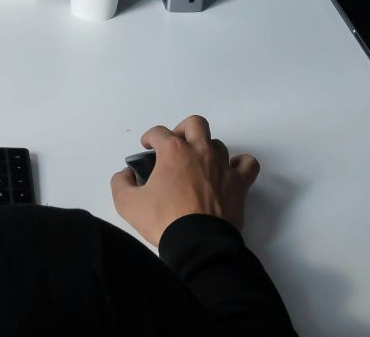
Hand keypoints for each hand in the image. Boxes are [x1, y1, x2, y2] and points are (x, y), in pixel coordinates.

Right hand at [109, 114, 259, 246]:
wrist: (197, 244)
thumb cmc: (163, 220)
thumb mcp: (127, 203)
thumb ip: (121, 183)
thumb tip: (127, 174)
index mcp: (173, 151)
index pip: (159, 132)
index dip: (149, 137)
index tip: (146, 147)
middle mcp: (200, 151)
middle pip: (195, 124)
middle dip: (183, 129)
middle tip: (175, 146)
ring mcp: (223, 166)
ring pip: (218, 144)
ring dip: (207, 150)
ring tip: (198, 165)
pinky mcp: (240, 184)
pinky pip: (248, 164)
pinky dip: (240, 164)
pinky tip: (230, 172)